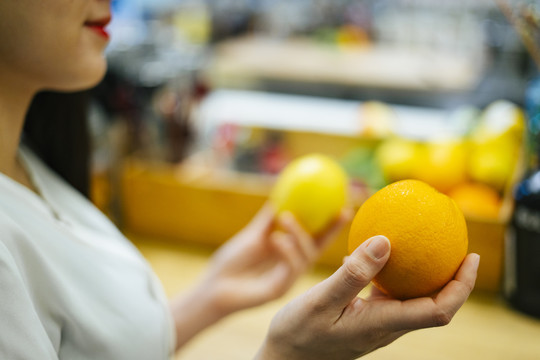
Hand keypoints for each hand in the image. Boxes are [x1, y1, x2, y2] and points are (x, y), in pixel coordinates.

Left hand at [200, 203, 352, 315]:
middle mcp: (293, 265)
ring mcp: (288, 278)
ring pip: (307, 256)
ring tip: (286, 216)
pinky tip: (276, 238)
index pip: (316, 235)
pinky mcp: (279, 290)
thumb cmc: (231, 262)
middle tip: (341, 210)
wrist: (213, 286)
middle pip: (321, 247)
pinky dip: (287, 251)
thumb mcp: (252, 235)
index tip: (344, 203)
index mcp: (289, 251)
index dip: (332, 222)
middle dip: (334, 230)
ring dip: (300, 234)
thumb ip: (268, 220)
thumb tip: (282, 195)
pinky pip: (290, 269)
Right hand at [255, 235, 479, 359]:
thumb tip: (386, 241)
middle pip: (434, 305)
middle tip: (457, 246)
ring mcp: (376, 325)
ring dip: (427, 277)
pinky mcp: (365, 320)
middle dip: (453, 279)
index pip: (438, 310)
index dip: (461, 286)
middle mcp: (386, 327)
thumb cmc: (299, 333)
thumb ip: (353, 274)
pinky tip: (378, 257)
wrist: (284, 358)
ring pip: (413, 300)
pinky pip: (389, 295)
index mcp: (382, 325)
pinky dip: (395, 275)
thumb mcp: (321, 300)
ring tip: (425, 247)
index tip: (471, 257)